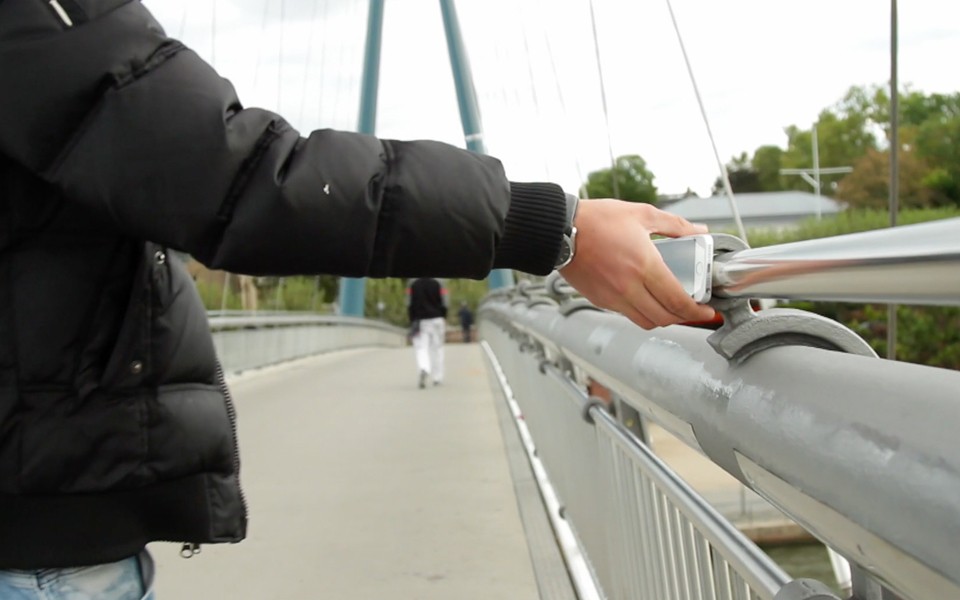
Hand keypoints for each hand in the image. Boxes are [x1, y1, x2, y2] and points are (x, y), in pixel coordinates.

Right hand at [559, 199, 716, 328]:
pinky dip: (641, 312)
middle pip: (664, 318)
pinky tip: (645, 299)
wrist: (560, 230)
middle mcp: (629, 287)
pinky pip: (627, 314)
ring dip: (662, 319)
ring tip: (670, 308)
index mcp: (644, 266)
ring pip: (645, 321)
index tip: (708, 312)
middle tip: (693, 311)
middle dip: (683, 318)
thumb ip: (675, 225)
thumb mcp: (642, 214)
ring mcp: (613, 297)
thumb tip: (700, 231)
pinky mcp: (600, 300)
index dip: (697, 312)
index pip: (678, 301)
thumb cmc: (597, 219)